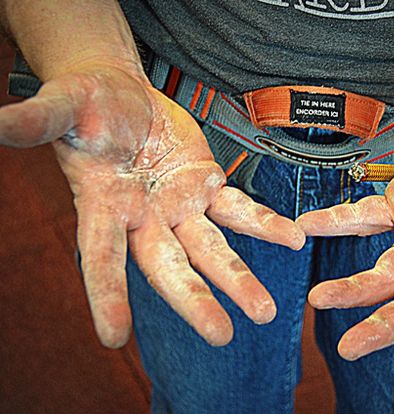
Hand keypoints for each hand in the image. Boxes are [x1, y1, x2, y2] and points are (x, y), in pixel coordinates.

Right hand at [0, 61, 304, 347]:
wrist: (121, 94)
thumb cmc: (85, 105)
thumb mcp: (61, 108)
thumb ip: (38, 121)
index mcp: (103, 207)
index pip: (102, 258)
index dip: (107, 294)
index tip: (113, 337)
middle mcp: (144, 218)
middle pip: (169, 266)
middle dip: (194, 299)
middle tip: (220, 335)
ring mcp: (179, 206)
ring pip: (211, 249)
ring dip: (238, 278)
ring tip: (265, 312)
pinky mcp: (206, 186)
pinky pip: (239, 210)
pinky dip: (265, 224)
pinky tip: (292, 240)